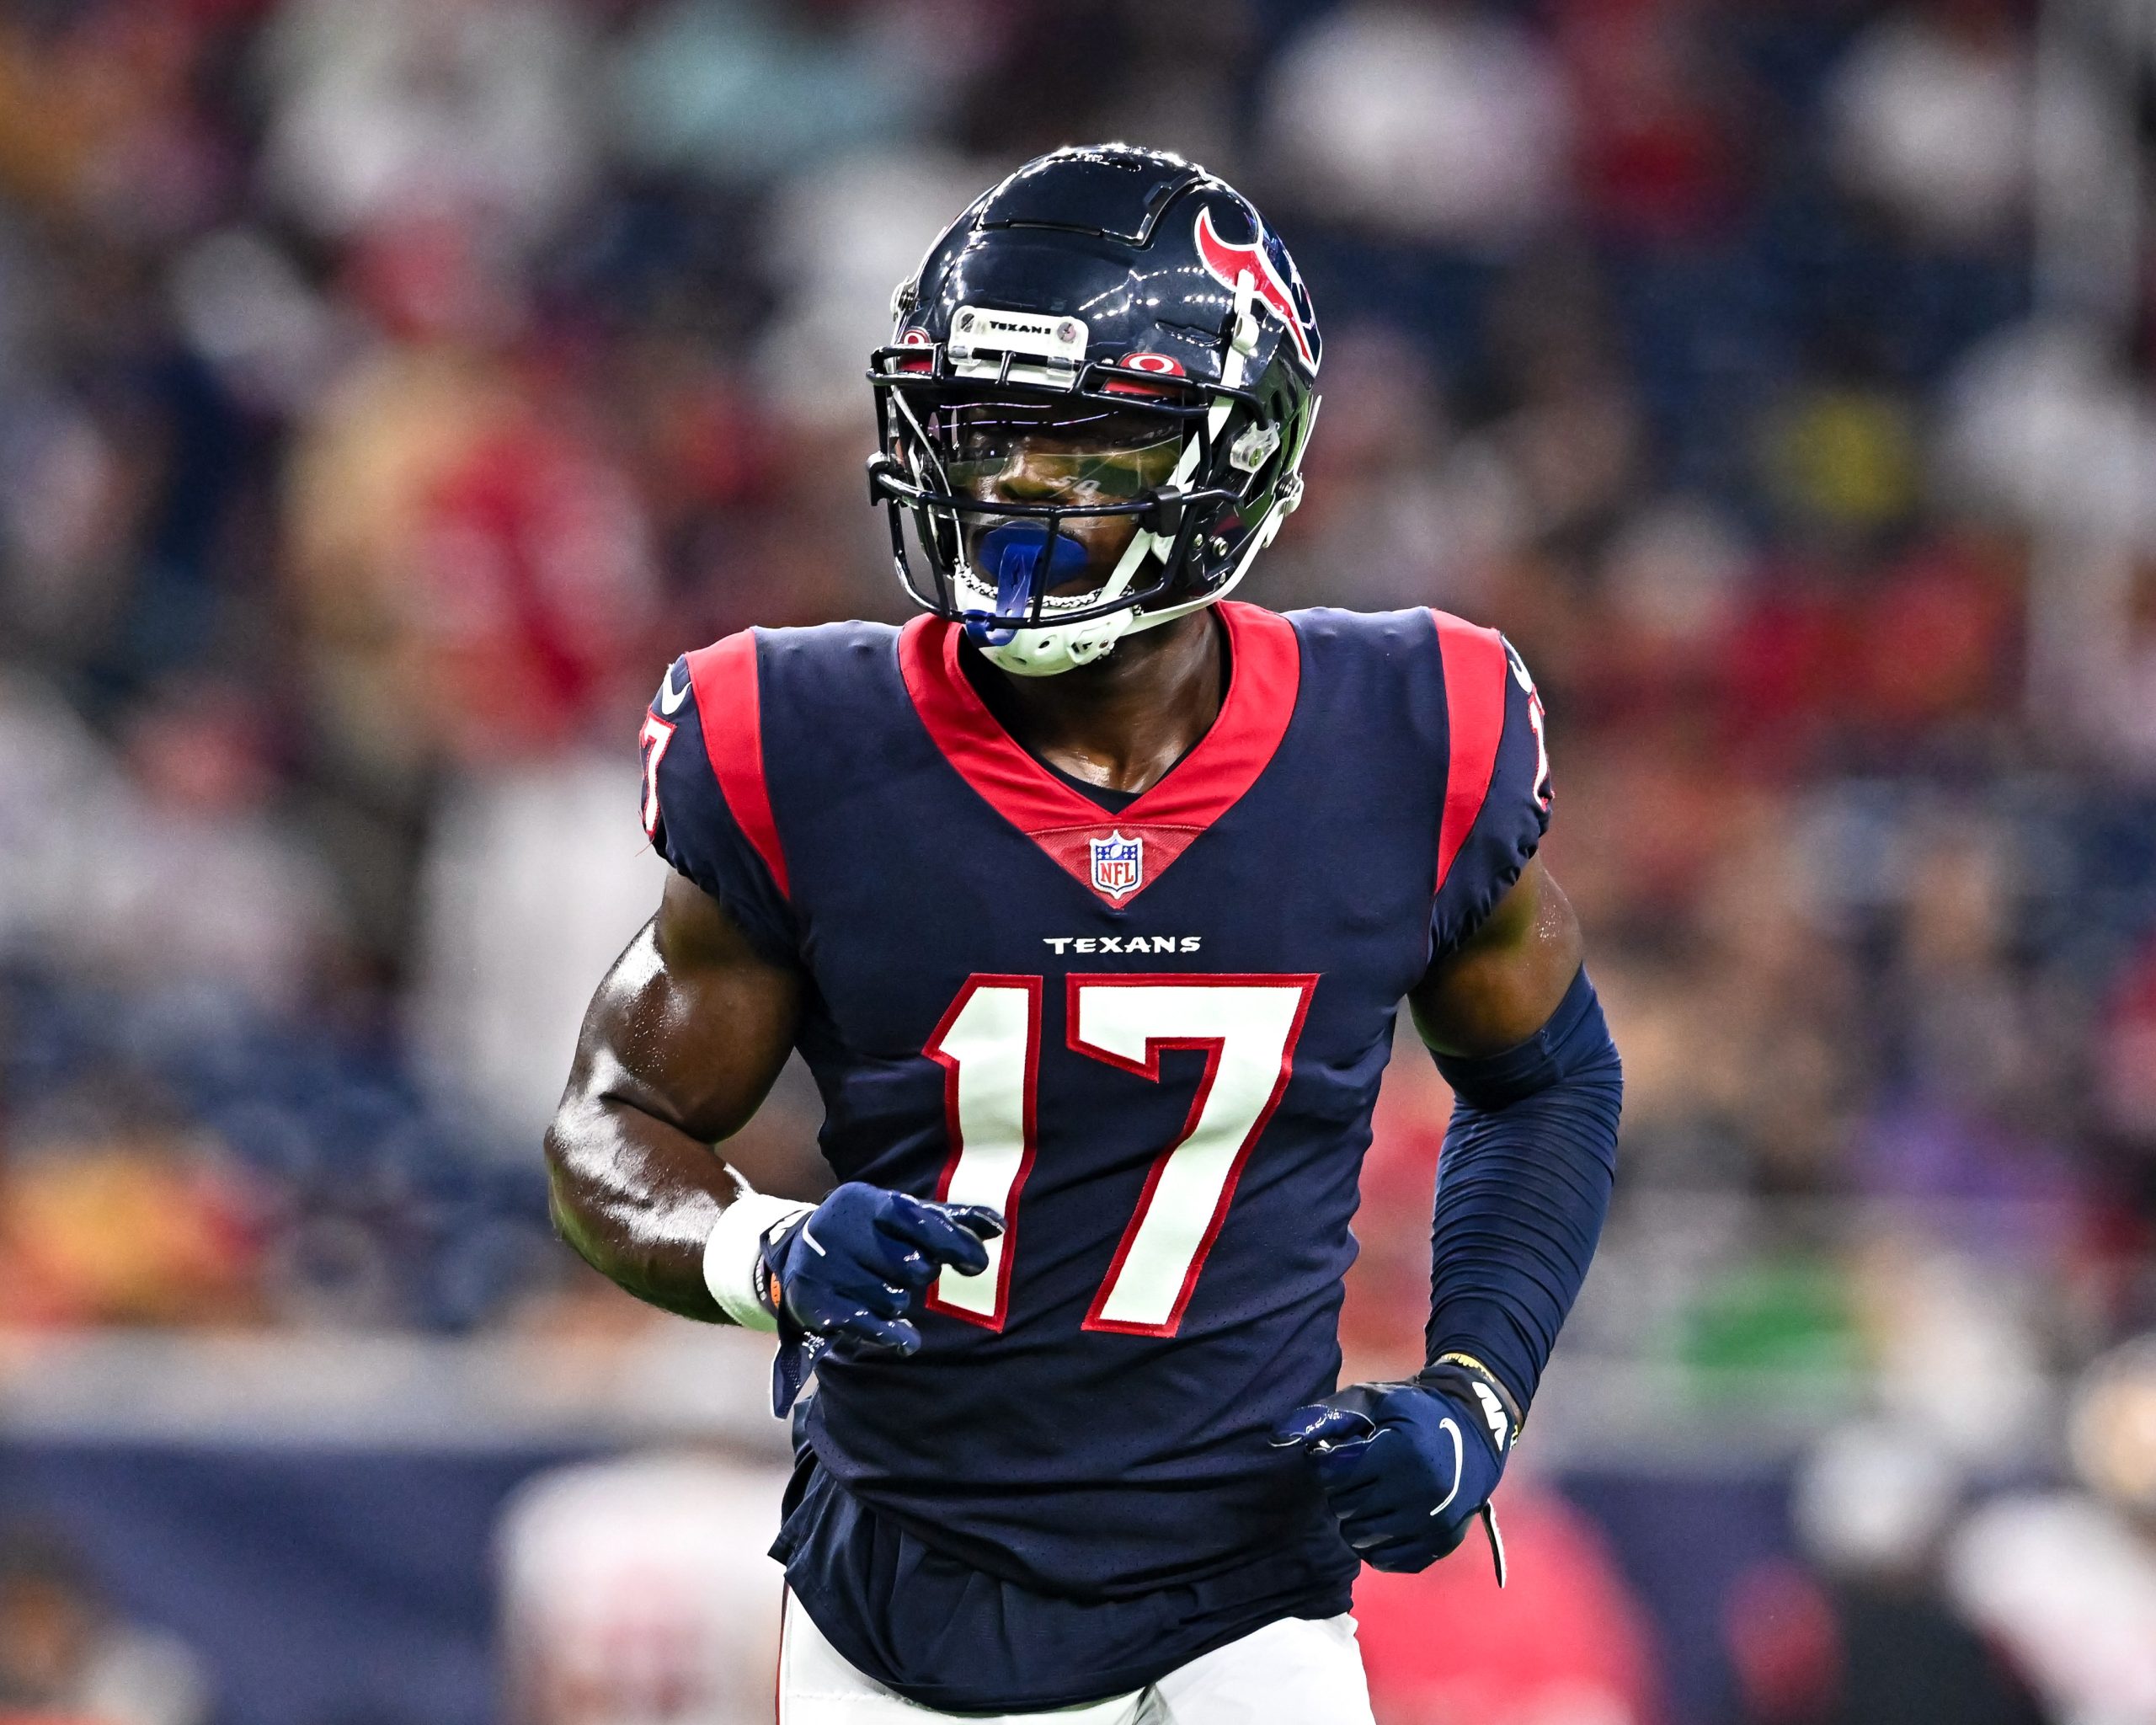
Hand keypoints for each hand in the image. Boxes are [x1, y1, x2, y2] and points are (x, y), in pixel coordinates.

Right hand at [761, 1183, 1001, 1355]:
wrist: (798, 1256)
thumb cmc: (868, 1233)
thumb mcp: (902, 1217)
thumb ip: (949, 1219)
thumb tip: (998, 1225)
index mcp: (865, 1201)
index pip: (916, 1218)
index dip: (952, 1241)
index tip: (978, 1263)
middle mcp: (839, 1229)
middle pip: (911, 1266)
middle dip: (920, 1274)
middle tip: (908, 1269)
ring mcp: (824, 1266)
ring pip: (894, 1300)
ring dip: (899, 1301)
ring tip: (882, 1289)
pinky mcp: (814, 1302)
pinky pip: (869, 1326)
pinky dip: (893, 1335)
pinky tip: (906, 1339)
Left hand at [1272, 1369, 1512, 1576]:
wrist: (1476, 1431)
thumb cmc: (1413, 1412)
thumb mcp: (1371, 1400)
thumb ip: (1325, 1417)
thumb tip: (1281, 1438)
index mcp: (1401, 1452)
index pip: (1333, 1474)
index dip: (1329, 1462)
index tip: (1343, 1452)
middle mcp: (1420, 1493)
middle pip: (1344, 1507)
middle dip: (1342, 1489)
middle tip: (1359, 1472)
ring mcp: (1432, 1523)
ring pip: (1360, 1538)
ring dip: (1355, 1518)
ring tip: (1371, 1494)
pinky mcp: (1439, 1545)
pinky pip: (1385, 1560)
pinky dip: (1376, 1543)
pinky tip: (1385, 1518)